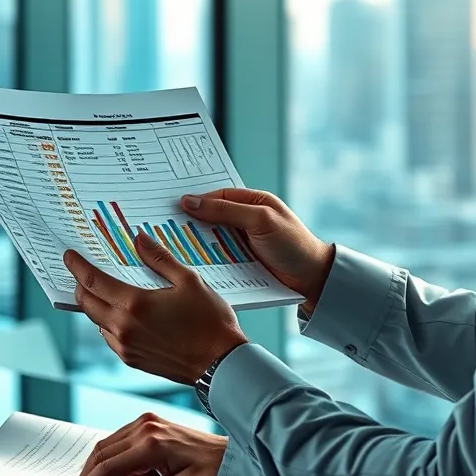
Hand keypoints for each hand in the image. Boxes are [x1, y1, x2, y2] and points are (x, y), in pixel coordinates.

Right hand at [57, 413, 226, 475]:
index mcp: (152, 443)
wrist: (230, 454)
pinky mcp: (150, 424)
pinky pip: (120, 442)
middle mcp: (146, 427)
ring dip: (101, 470)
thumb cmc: (213, 471)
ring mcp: (147, 422)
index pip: (106, 468)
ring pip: (107, 446)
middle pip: (100, 453)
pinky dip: (116, 461)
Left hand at [63, 232, 248, 384]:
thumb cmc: (210, 322)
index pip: (93, 281)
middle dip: (80, 284)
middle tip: (83, 271)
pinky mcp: (132, 360)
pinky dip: (107, 323)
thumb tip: (140, 240)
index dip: (78, 266)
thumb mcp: (189, 280)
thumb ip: (160, 259)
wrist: (219, 363)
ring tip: (104, 290)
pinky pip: (109, 337)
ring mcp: (126, 346)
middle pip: (87, 302)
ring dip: (94, 304)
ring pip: (96, 321)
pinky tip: (122, 314)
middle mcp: (123, 327)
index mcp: (135, 304)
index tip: (70, 256)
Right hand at [180, 189, 334, 312]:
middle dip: (190, 222)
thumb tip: (190, 202)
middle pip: (211, 218)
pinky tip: (187, 264)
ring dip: (194, 244)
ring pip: (212, 240)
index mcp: (253, 202)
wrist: (314, 280)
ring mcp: (243, 242)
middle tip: (161, 225)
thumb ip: (227, 211)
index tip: (169, 206)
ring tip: (168, 246)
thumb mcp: (260, 221)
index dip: (196, 200)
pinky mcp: (241, 263)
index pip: (218, 196)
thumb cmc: (293, 244)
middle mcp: (246, 220)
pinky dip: (205, 260)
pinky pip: (218, 258)